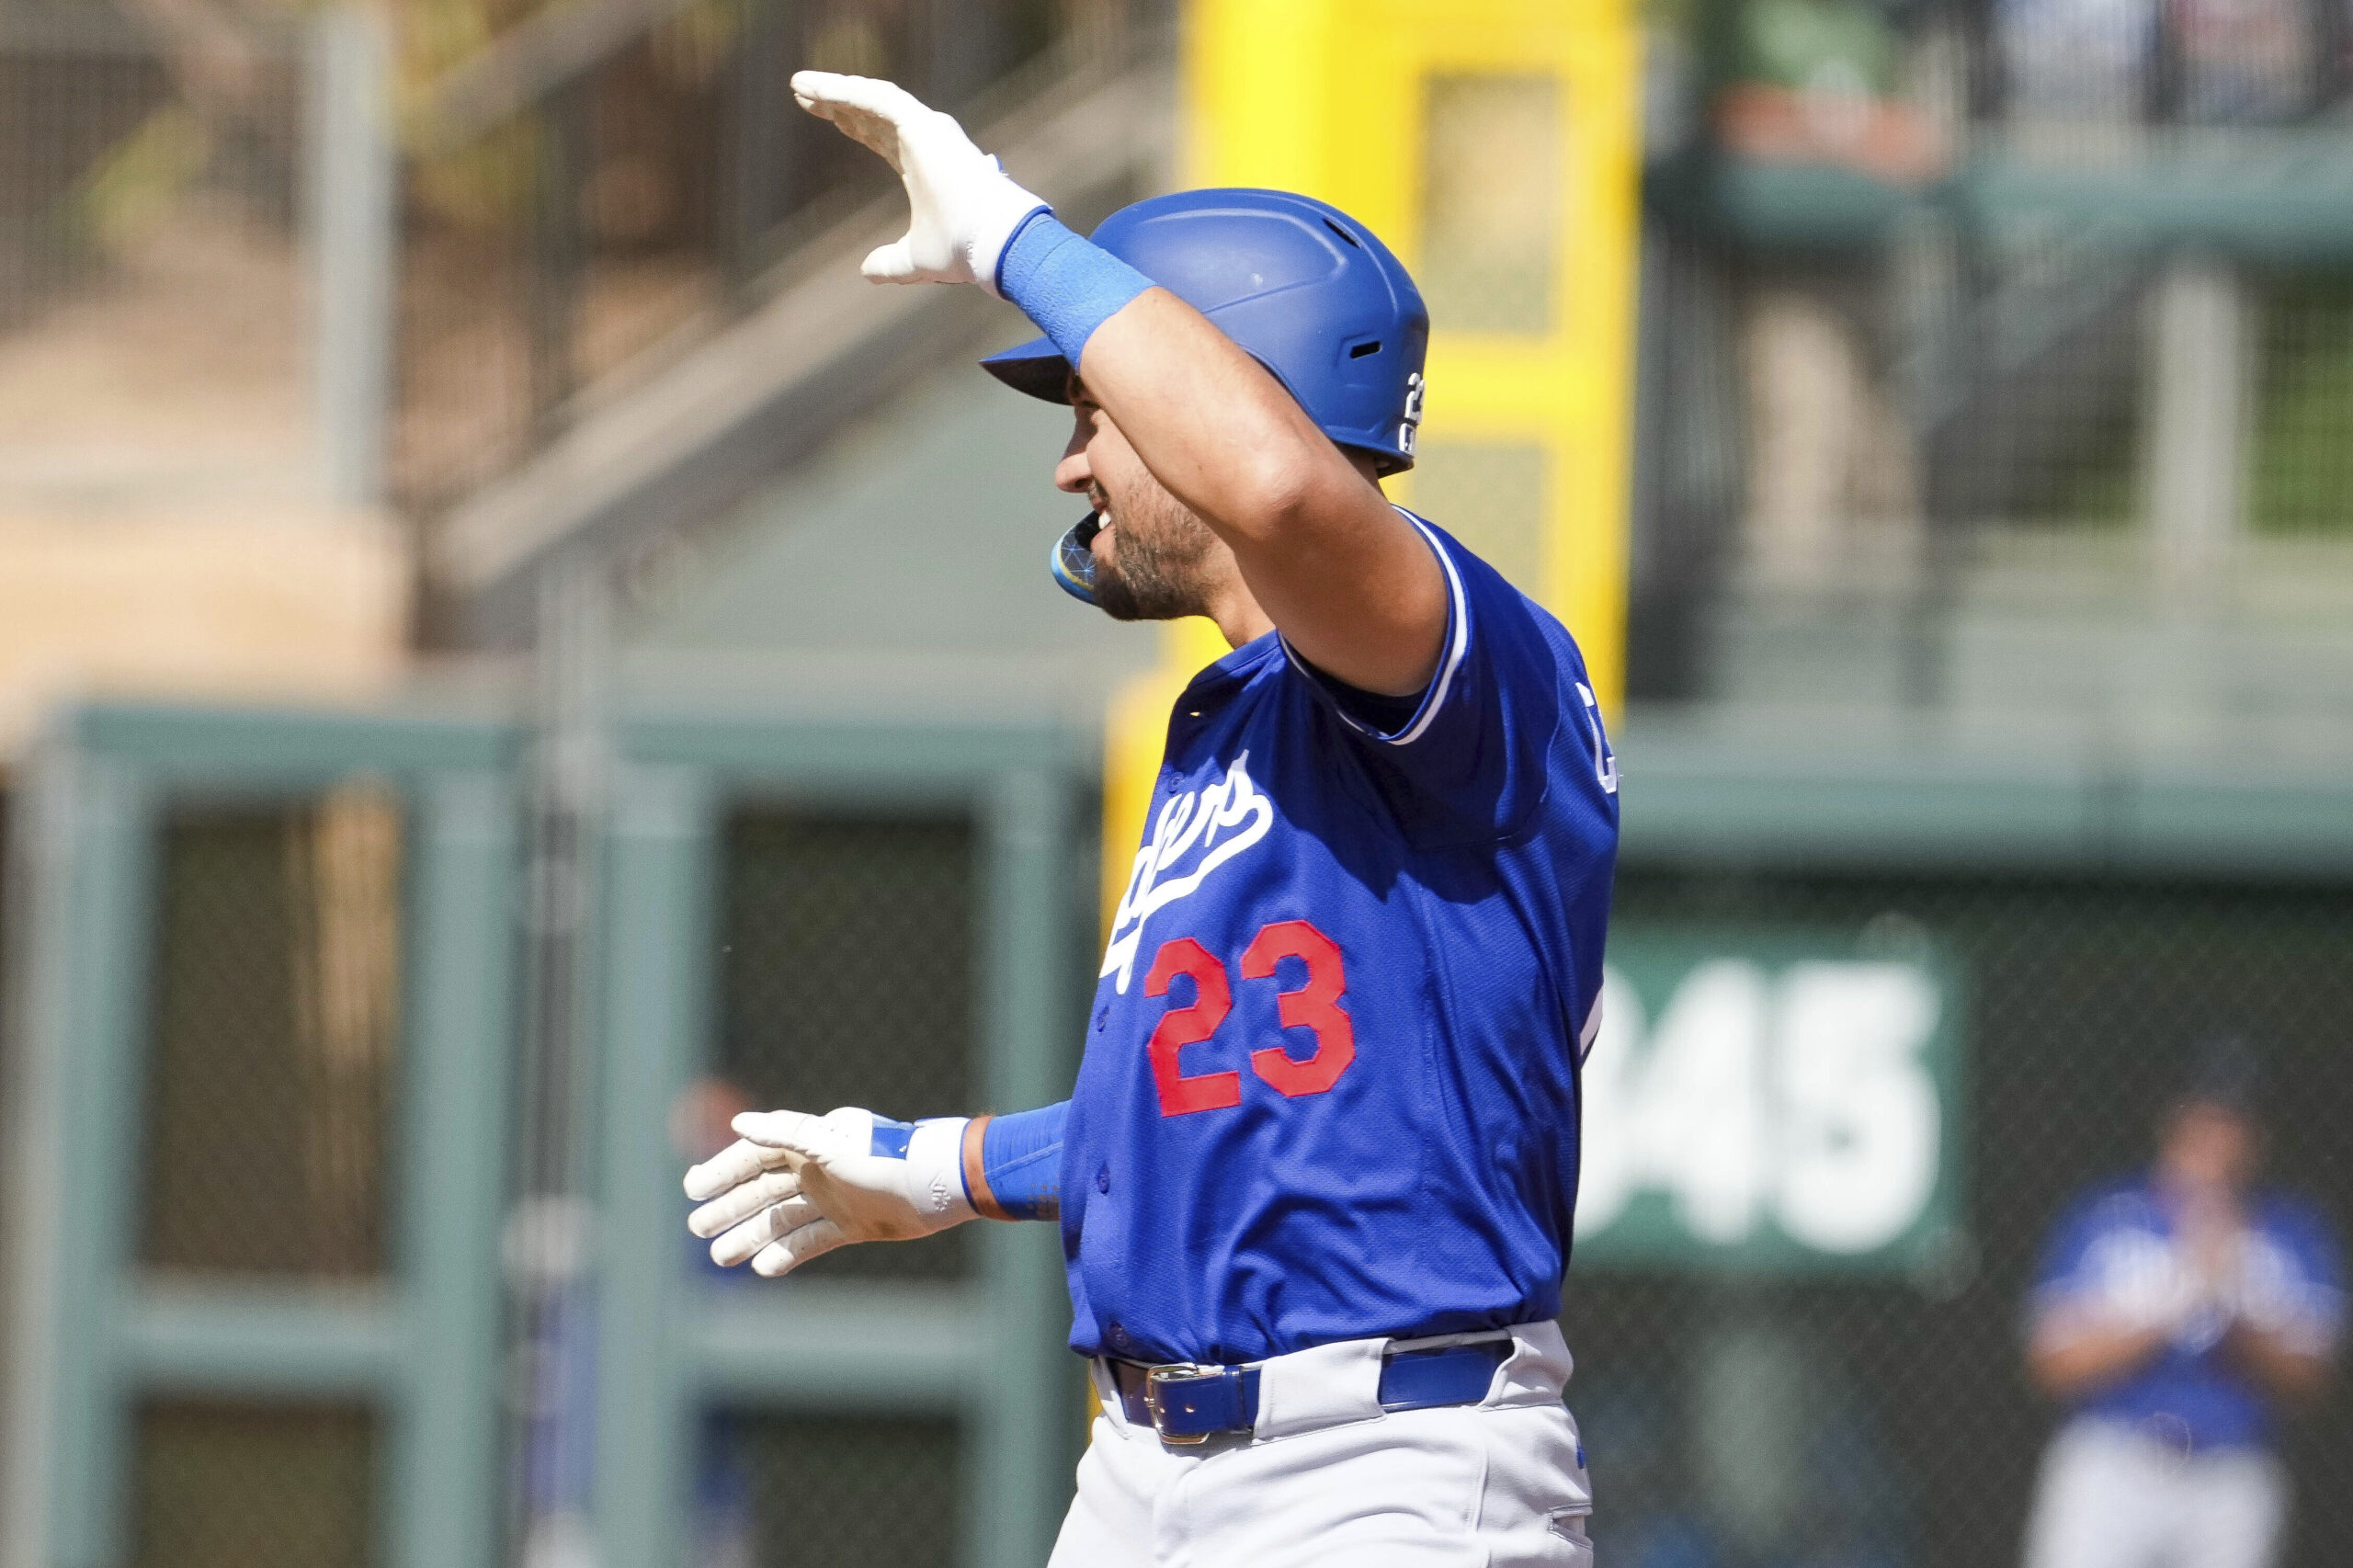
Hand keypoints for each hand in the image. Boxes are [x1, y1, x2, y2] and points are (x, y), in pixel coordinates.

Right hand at [683, 1106, 973, 1276]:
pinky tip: (760, 1267)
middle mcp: (817, 1170)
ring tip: (719, 1255)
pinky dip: (785, 1254)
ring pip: (781, 1218)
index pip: (755, 1155)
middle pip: (762, 1189)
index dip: (723, 1171)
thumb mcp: (832, 1145)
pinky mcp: (851, 1224)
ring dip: (750, 1235)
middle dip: (729, 1207)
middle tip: (696, 1228)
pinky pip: (809, 1240)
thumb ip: (787, 1133)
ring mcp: (833, 1198)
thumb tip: (739, 1123)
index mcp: (810, 1144)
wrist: (936, 1186)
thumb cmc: (885, 1158)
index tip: (693, 1189)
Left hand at [791, 70, 1047, 294]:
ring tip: (799, 83)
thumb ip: (889, 263)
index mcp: (923, 168)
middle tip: (803, 94)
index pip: (882, 138)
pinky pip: (878, 99)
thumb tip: (866, 272)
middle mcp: (926, 142)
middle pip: (873, 113)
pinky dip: (845, 91)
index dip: (853, 125)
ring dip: (834, 89)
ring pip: (872, 98)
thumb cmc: (962, 252)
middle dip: (838, 102)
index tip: (827, 117)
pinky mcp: (924, 125)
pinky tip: (817, 88)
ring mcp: (927, 130)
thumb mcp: (914, 261)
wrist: (990, 245)